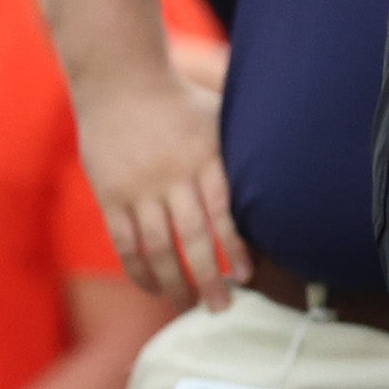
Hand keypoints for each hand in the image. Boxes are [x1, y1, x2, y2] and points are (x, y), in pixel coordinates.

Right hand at [72, 69, 243, 311]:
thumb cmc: (179, 100)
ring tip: (188, 304)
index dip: (234, 247)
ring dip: (174, 282)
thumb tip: (278, 178)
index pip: (223, 211)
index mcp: (204, 157)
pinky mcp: (111, 196)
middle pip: (191, 238)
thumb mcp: (218, 117)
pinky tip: (153, 288)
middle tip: (220, 307)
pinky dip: (139, 270)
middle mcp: (172, 176)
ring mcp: (138, 188)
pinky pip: (125, 243)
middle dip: (208, 278)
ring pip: (157, 248)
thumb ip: (237, 151)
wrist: (121, 80)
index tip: (247, 276)